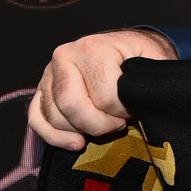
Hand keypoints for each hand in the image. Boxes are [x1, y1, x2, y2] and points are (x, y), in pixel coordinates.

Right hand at [29, 28, 177, 150]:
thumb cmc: (139, 56)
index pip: (103, 95)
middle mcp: (64, 57)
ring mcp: (49, 75)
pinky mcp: (41, 91)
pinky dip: (53, 136)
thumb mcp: (153, 59)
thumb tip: (147, 102)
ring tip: (105, 128)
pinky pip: (36, 119)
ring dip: (81, 131)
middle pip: (72, 106)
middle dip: (98, 125)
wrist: (125, 47)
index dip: (122, 111)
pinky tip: (77, 143)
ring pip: (54, 116)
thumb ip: (150, 79)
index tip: (133, 110)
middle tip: (118, 124)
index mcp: (92, 48)